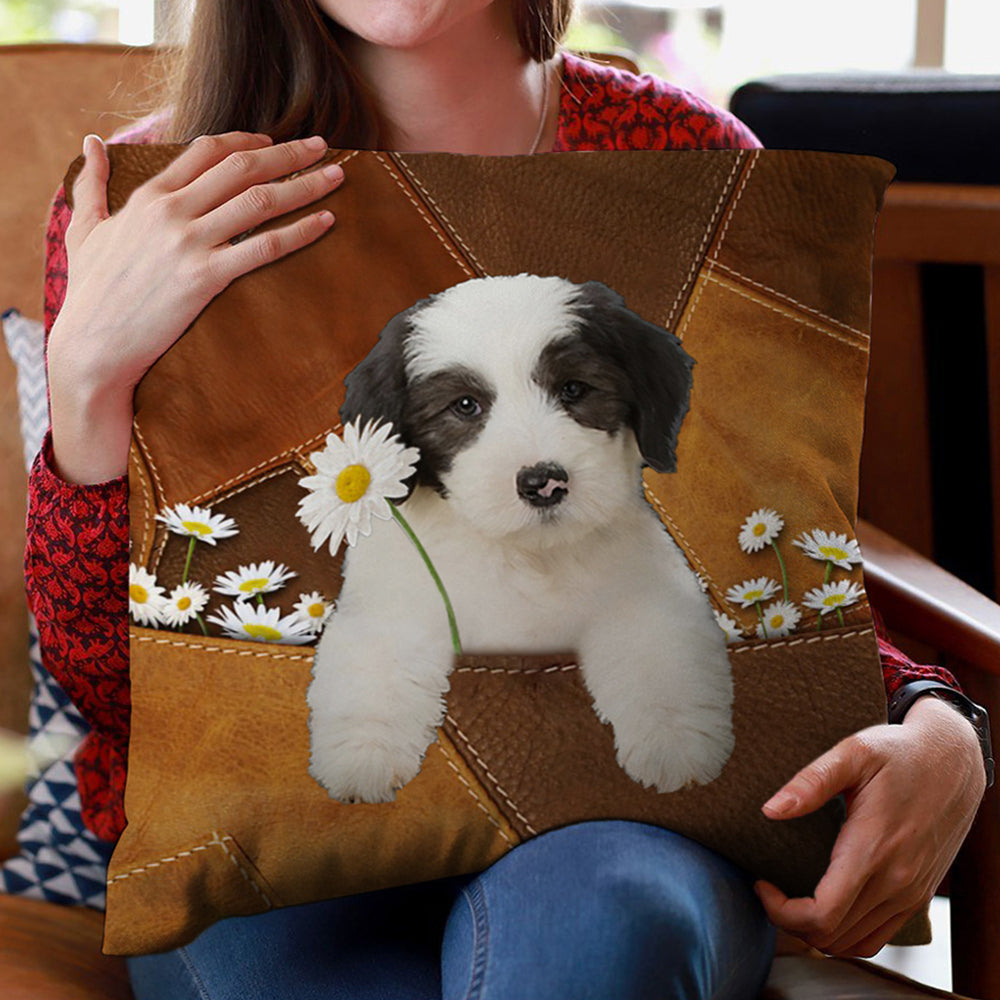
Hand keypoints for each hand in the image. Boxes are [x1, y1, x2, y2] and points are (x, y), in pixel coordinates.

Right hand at [47, 130, 344, 482]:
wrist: (92, 345)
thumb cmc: (91, 292)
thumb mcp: (84, 230)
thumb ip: (90, 184)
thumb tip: (91, 142)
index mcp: (149, 196)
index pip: (207, 150)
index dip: (247, 141)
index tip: (273, 141)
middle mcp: (172, 212)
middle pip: (242, 167)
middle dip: (288, 152)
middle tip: (322, 145)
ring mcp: (190, 243)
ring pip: (260, 200)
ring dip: (304, 184)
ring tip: (337, 176)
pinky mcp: (206, 277)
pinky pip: (264, 247)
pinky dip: (300, 231)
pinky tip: (326, 221)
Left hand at [754, 695, 986, 957]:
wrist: (953, 762)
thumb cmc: (899, 753)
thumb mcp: (853, 752)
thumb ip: (811, 782)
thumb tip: (771, 810)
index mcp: (873, 849)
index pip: (822, 915)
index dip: (781, 911)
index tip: (761, 883)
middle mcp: (896, 881)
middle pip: (832, 936)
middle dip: (790, 921)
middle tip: (769, 889)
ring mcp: (910, 893)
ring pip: (854, 943)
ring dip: (816, 932)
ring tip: (791, 898)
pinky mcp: (918, 895)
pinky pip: (877, 936)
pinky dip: (845, 934)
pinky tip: (825, 906)